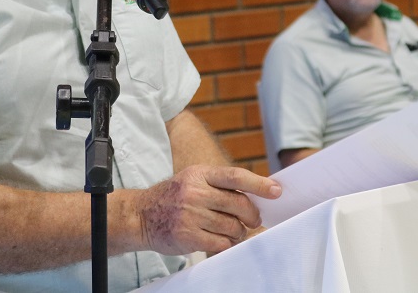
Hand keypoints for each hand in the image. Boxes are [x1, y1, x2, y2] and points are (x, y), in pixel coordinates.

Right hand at [136, 165, 280, 255]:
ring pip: (233, 226)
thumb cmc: (175, 197)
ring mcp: (190, 214)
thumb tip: (256, 195)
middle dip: (252, 215)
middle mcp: (195, 192)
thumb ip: (220, 185)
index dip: (259, 183)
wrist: (141, 215)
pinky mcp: (187, 235)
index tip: (276, 191)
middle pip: (239, 204)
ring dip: (238, 232)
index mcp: (199, 174)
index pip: (235, 176)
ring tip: (231, 230)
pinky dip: (226, 243)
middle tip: (253, 220)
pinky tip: (220, 239)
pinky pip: (221, 243)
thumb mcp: (194, 180)